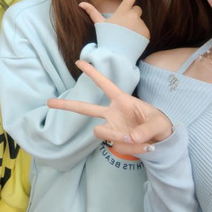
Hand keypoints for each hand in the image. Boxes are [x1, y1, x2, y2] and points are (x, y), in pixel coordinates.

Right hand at [48, 59, 171, 154]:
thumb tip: (129, 137)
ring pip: (101, 132)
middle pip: (85, 108)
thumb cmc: (160, 124)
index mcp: (122, 100)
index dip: (93, 73)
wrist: (162, 142)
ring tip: (140, 140)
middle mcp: (112, 113)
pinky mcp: (115, 141)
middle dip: (66, 106)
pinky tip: (144, 147)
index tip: (79, 62)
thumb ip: (145, 130)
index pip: (105, 84)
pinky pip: (117, 146)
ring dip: (119, 137)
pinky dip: (132, 149)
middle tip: (49, 102)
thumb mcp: (159, 123)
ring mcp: (112, 127)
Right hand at [79, 0, 149, 38]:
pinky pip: (144, 30)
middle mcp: (133, 16)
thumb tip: (80, 3)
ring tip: (126, 36)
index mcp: (122, 11)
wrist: (116, 56)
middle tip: (123, 27)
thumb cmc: (107, 38)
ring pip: (139, 20)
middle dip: (132, 15)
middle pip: (136, 9)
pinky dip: (140, 34)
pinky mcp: (147, 33)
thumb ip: (92, 12)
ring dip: (135, 26)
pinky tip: (132, 41)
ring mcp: (141, 24)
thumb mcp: (99, 24)